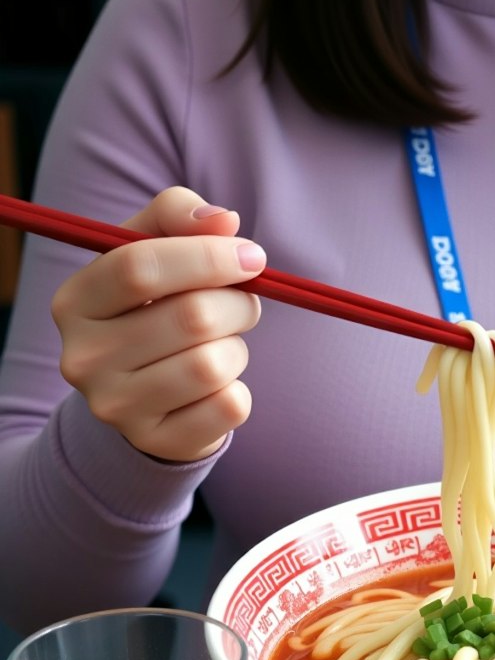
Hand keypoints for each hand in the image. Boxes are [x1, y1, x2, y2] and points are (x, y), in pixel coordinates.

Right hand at [51, 186, 265, 461]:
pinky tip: (218, 387)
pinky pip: (229, 408)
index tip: (252, 257)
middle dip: (237, 304)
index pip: (140, 266)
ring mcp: (117, 407)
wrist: (147, 397)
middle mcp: (84, 357)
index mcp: (76, 301)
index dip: (208, 257)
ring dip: (237, 350)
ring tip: (223, 346)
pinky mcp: (157, 442)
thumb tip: (224, 220)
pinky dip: (239, 392)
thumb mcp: (154, 251)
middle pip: (191, 317)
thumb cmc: (155, 308)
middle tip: (244, 304)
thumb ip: (179, 217)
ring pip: (214, 366)